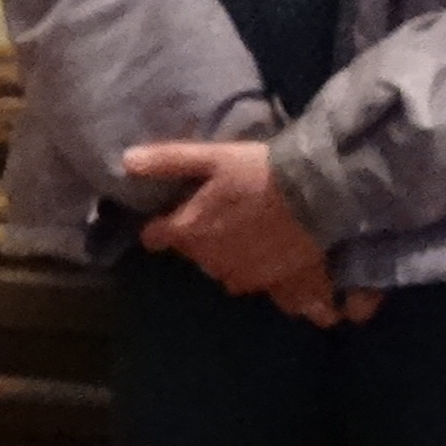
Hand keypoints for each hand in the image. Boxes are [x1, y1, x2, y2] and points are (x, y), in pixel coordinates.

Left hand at [117, 138, 371, 325]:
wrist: (320, 194)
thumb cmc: (262, 173)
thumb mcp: (214, 158)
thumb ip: (169, 161)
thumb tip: (126, 161)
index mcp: (188, 232)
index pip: (155, 237)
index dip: (160, 227)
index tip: (171, 216)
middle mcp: (209, 261)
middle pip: (193, 253)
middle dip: (202, 238)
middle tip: (225, 214)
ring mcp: (242, 277)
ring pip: (224, 269)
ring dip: (231, 255)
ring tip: (253, 232)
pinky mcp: (274, 286)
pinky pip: (261, 287)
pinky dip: (264, 277)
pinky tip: (276, 261)